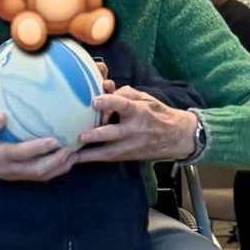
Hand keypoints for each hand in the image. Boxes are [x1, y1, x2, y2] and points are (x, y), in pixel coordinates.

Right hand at [0, 114, 75, 181]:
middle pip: (38, 171)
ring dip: (59, 167)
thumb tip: (2, 116)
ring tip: (75, 155)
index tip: (54, 140)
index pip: (21, 154)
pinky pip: (39, 176)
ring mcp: (14, 175)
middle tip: (73, 149)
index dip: (38, 149)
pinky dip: (54, 170)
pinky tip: (65, 160)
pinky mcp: (17, 175)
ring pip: (41, 176)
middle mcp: (9, 169)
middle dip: (57, 162)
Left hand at [78, 84, 201, 162]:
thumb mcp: (146, 98)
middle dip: (96, 135)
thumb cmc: (157, 114)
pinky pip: (106, 158)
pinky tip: (75, 159)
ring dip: (89, 152)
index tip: (95, 101)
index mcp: (139, 111)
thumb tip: (105, 90)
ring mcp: (130, 145)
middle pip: (113, 133)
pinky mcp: (127, 156)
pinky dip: (90, 158)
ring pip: (107, 150)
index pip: (123, 105)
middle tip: (81, 135)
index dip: (109, 102)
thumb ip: (125, 93)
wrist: (177, 137)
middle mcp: (134, 129)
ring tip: (72, 151)